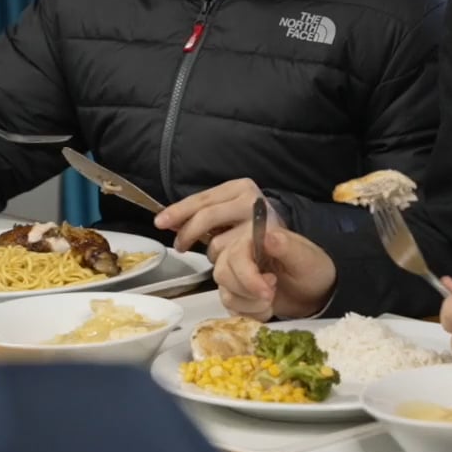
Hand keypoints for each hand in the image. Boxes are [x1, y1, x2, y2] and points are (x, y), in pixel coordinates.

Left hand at [153, 178, 281, 253]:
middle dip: (187, 234)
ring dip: (212, 253)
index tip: (160, 222)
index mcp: (240, 187)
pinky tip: (233, 262)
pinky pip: (230, 260)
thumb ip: (200, 214)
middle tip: (179, 247)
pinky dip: (226, 264)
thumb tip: (166, 220)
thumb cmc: (252, 229)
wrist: (292, 249)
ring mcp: (259, 224)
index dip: (179, 211)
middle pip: (206, 217)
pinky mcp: (264, 249)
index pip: (202, 199)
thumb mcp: (226, 214)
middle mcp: (251, 200)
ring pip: (217, 243)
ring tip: (220, 254)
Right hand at [213, 226, 336, 320]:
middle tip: (272, 295)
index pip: (236, 255)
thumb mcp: (306, 258)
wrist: (314, 293)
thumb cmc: (311, 270)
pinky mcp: (236, 295)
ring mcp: (235, 276)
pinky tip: (266, 309)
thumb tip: (268, 236)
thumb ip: (287, 247)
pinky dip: (249, 315)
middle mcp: (239, 255)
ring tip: (272, 301)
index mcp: (254, 239)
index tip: (270, 290)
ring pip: (226, 294)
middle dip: (249, 292)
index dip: (248, 277)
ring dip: (250, 305)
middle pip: (223, 274)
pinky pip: (231, 309)